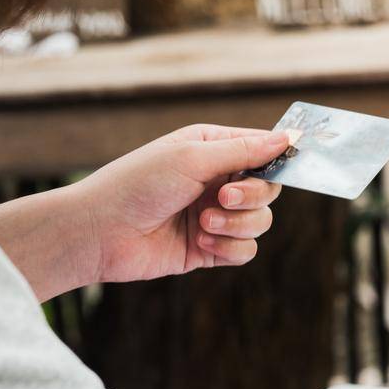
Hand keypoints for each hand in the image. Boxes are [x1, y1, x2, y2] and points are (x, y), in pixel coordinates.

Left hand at [72, 124, 292, 283]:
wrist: (101, 232)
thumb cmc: (137, 184)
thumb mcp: (192, 157)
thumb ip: (243, 150)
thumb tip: (287, 137)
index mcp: (211, 150)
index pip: (262, 151)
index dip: (275, 160)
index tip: (282, 166)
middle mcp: (217, 181)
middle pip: (268, 189)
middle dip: (251, 196)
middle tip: (223, 197)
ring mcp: (216, 216)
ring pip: (261, 221)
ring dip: (237, 224)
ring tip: (202, 223)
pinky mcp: (211, 248)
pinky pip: (246, 250)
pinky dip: (228, 247)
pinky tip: (199, 241)